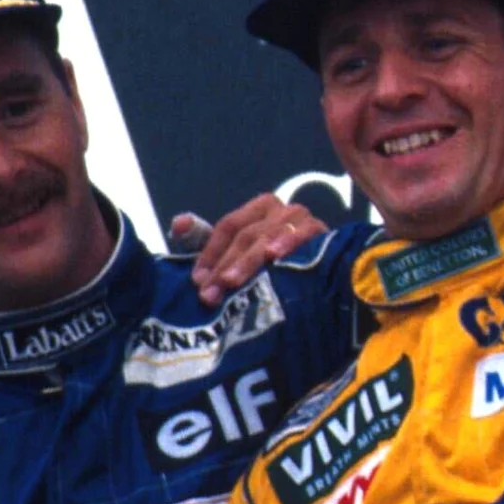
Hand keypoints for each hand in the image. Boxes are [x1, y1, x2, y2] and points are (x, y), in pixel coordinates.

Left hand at [165, 195, 326, 303]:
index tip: (198, 281)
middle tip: (210, 294)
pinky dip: (287, 243)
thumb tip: (178, 223)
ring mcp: (303, 221)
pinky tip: (275, 256)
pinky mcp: (324, 234)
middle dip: (225, 266)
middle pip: (246, 235)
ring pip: (268, 237)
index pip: (229, 226)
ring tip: (232, 281)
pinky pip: (303, 236)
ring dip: (248, 261)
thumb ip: (205, 240)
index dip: (211, 253)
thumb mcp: (236, 254)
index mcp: (260, 209)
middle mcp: (281, 211)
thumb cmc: (274, 267)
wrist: (324, 283)